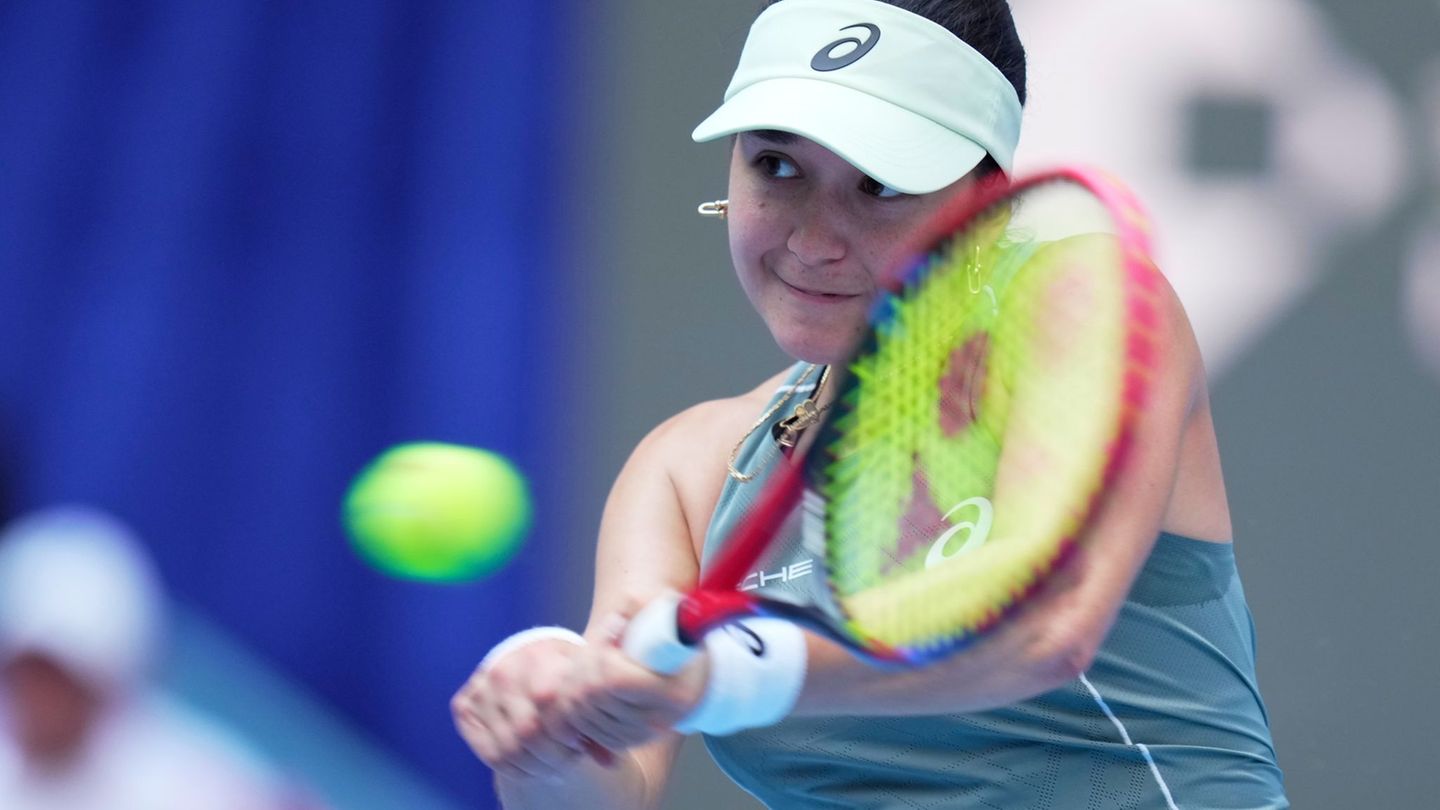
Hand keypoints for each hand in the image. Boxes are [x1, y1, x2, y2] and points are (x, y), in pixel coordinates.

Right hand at [452, 637, 596, 781]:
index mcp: (538, 656)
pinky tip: (532, 766)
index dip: (567, 733)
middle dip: (554, 755)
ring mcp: (481, 688)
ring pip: (509, 748)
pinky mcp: (464, 706)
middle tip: (569, 759)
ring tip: (554, 764)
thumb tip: (611, 761)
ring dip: (536, 766)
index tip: (579, 742)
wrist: (531, 659)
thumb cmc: (565, 676)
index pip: (549, 703)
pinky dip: (515, 769)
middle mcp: (504, 669)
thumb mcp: (583, 684)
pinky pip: (490, 754)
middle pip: (529, 732)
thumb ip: (597, 719)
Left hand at [564, 608, 710, 752]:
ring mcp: (637, 735)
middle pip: (591, 694)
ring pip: (580, 712)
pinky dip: (574, 704)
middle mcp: (656, 721)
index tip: (612, 628)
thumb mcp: (669, 614)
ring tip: (590, 661)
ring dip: (574, 682)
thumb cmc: (680, 639)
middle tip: (594, 644)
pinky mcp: (622, 741)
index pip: (614, 678)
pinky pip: (581, 727)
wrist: (690, 675)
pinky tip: (586, 683)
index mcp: (674, 693)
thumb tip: (622, 608)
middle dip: (582, 663)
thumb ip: (644, 606)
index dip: (601, 649)